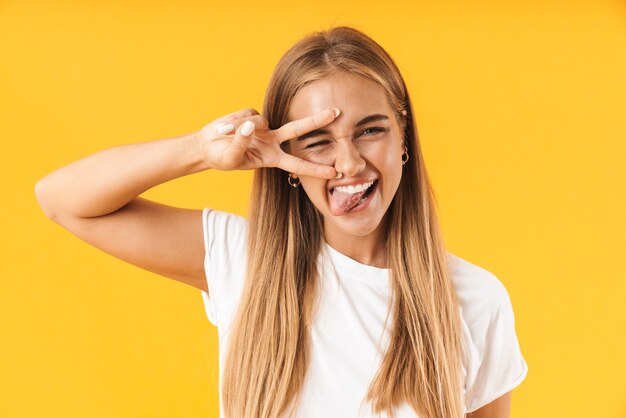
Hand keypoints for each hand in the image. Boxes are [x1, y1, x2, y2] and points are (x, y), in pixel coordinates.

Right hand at [195, 107, 338, 178]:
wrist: (206, 147)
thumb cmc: (221, 158)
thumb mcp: (230, 158)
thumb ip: (240, 143)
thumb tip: (251, 126)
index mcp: (271, 158)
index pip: (297, 163)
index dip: (315, 168)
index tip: (334, 171)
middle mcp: (272, 142)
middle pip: (298, 129)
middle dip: (317, 121)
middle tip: (337, 113)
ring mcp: (263, 127)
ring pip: (261, 121)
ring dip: (240, 128)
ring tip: (223, 135)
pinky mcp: (252, 115)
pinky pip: (247, 115)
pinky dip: (233, 122)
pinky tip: (224, 127)